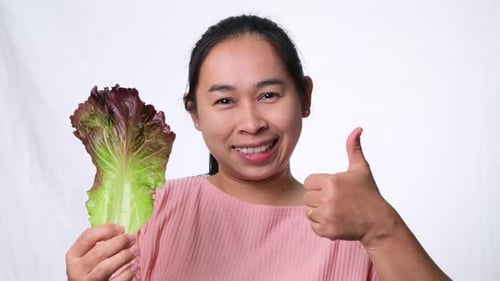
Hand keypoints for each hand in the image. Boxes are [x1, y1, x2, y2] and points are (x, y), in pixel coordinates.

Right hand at [65, 224, 136, 280]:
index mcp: (73, 256)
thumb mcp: (85, 257)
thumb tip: (121, 232)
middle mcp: (77, 269)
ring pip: (107, 266)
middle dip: (119, 242)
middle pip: (100, 251)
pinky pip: (116, 280)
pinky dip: (128, 272)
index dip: (107, 229)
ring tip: (135, 250)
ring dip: (125, 255)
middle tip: (131, 238)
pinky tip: (134, 266)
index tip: (121, 229)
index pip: (88, 236)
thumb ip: (97, 244)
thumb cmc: (88, 272)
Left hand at [303, 127, 395, 245]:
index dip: (318, 185)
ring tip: (336, 210)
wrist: (378, 221)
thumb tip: (357, 130)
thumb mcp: (361, 169)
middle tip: (335, 201)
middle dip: (318, 198)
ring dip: (319, 212)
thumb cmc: (368, 194)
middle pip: (307, 197)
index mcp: (331, 182)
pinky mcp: (327, 230)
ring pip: (309, 212)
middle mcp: (327, 199)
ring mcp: (327, 216)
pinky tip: (335, 220)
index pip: (308, 182)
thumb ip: (354, 149)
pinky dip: (322, 225)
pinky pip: (313, 226)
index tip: (331, 189)